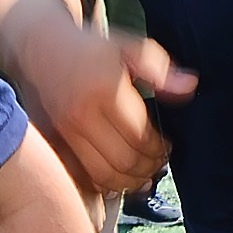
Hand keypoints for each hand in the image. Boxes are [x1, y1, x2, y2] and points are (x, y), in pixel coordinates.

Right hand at [11, 13, 197, 196]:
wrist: (42, 49)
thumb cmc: (92, 49)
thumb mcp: (129, 47)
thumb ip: (160, 68)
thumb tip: (189, 87)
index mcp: (104, 91)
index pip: (139, 136)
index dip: (159, 149)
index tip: (168, 146)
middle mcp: (82, 116)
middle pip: (123, 162)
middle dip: (148, 168)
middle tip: (159, 162)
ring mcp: (66, 133)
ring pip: (103, 176)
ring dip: (129, 183)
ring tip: (143, 174)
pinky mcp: (56, 143)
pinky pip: (83, 177)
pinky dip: (105, 185)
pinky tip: (119, 179)